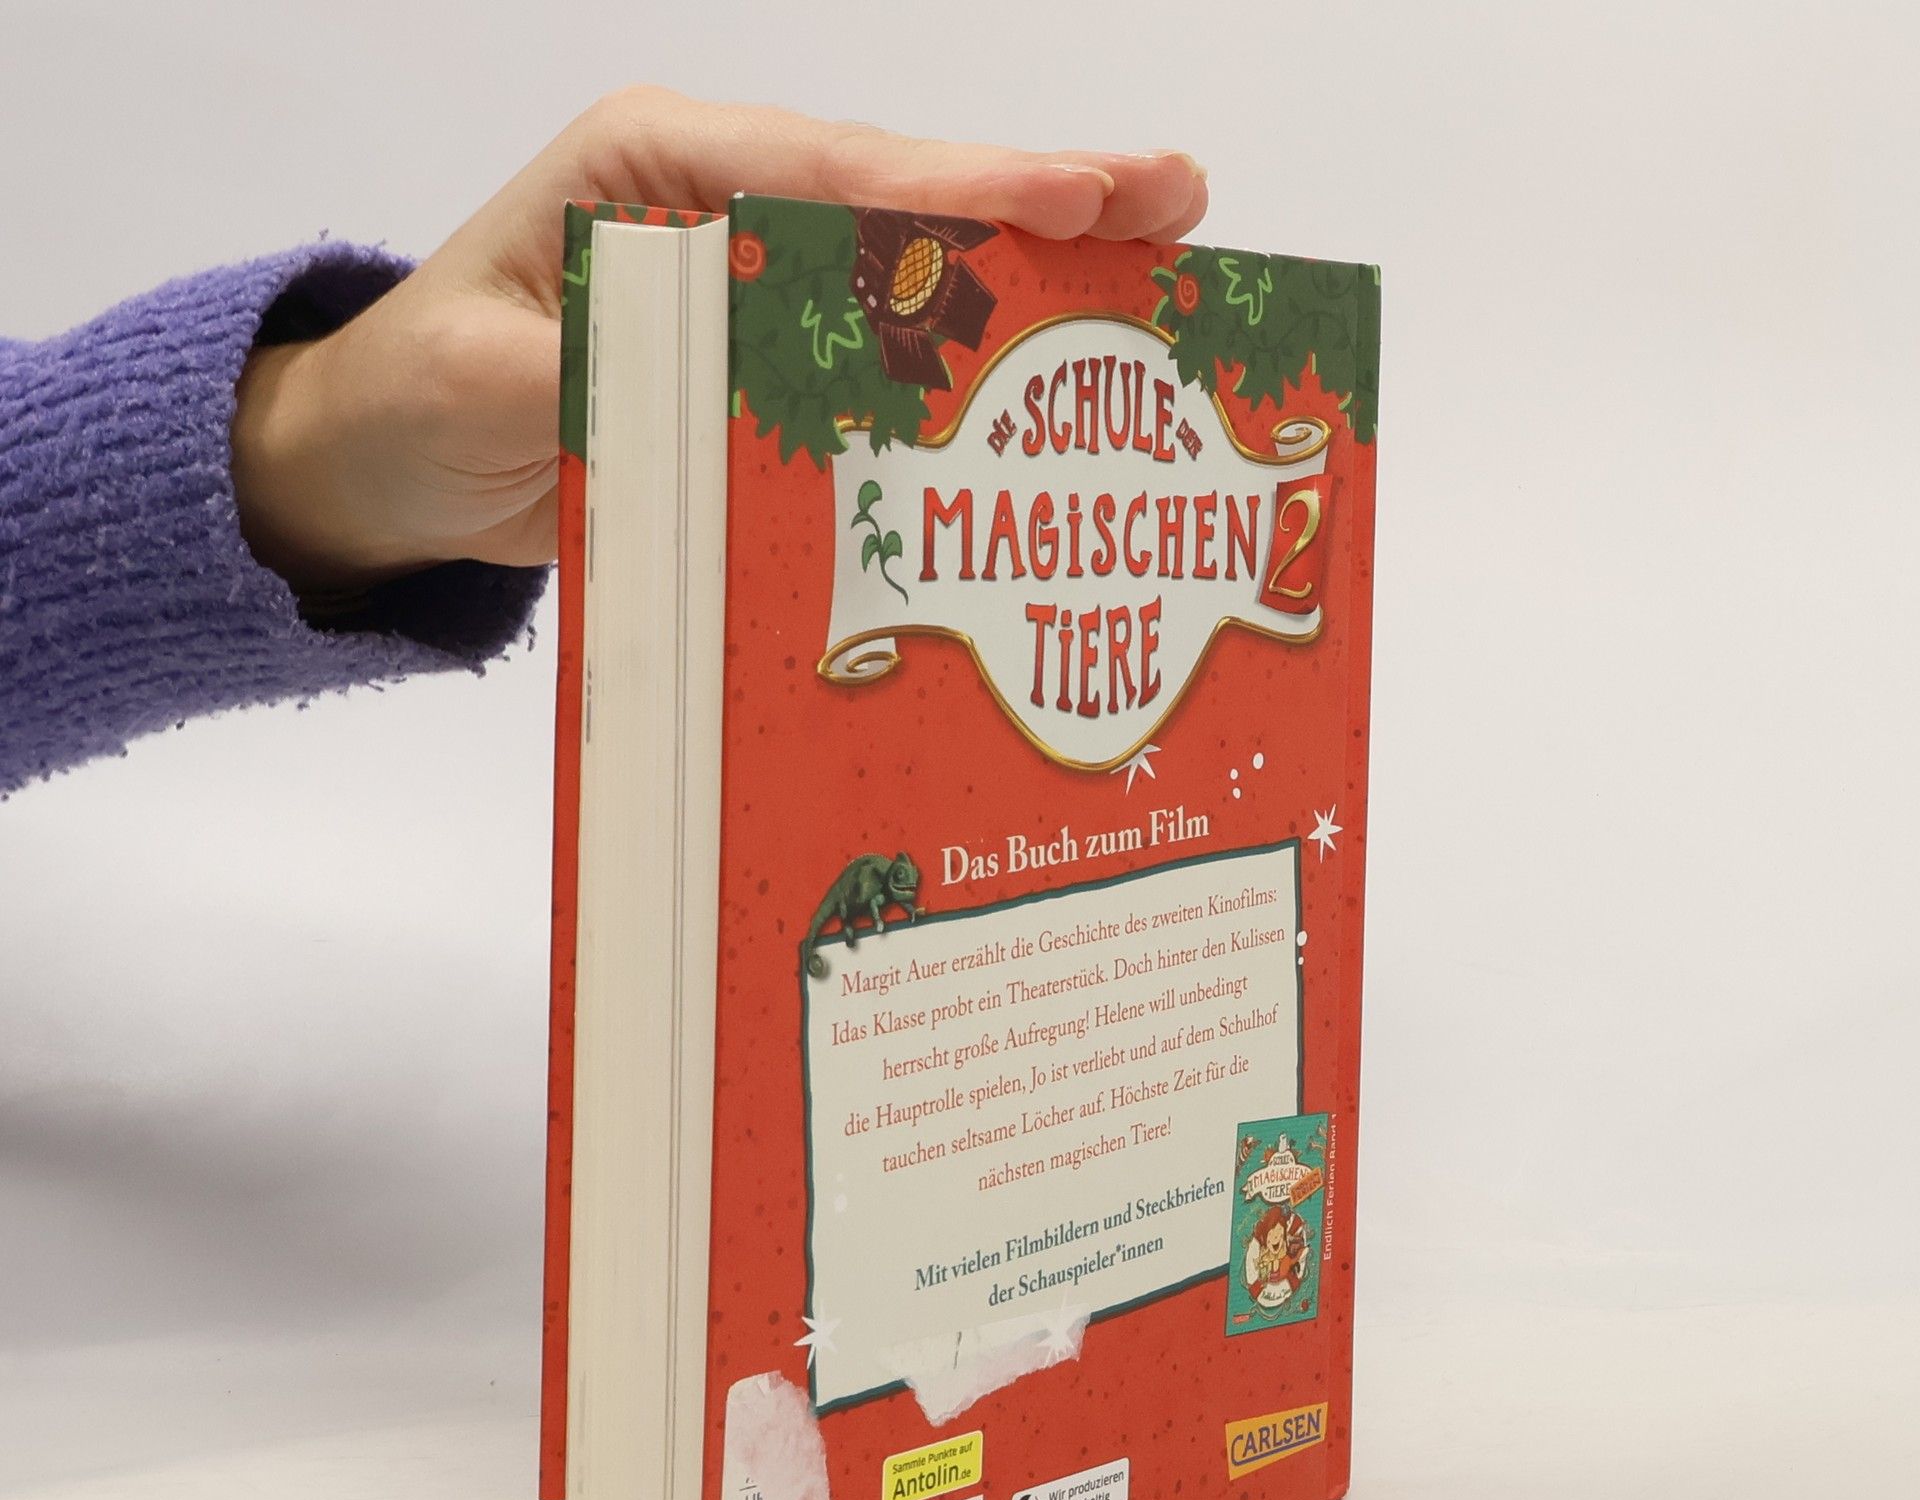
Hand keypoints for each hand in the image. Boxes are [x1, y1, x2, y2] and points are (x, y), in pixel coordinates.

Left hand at [231, 89, 1207, 591]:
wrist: (393, 464)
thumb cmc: (417, 399)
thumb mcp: (477, 384)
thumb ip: (593, 376)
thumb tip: (717, 384)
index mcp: (656, 169)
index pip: (826, 173)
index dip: (953, 191)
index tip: (1070, 200)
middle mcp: (723, 211)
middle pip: (903, 202)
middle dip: (1041, 204)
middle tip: (1176, 202)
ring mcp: (754, 287)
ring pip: (914, 270)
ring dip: (1035, 277)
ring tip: (1165, 269)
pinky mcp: (765, 364)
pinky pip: (884, 355)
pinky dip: (972, 363)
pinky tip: (1057, 377)